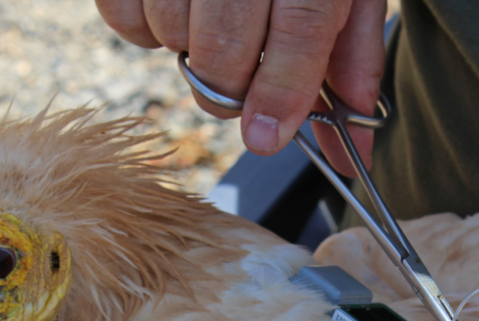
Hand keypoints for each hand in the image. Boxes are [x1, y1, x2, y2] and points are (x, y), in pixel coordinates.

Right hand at [94, 0, 386, 175]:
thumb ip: (350, 59)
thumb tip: (353, 149)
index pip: (301, 26)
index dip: (284, 91)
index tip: (267, 138)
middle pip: (225, 45)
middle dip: (229, 89)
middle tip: (236, 87)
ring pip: (172, 33)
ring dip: (189, 53)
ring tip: (211, 23)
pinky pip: (124, 16)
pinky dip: (144, 29)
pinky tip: (176, 7)